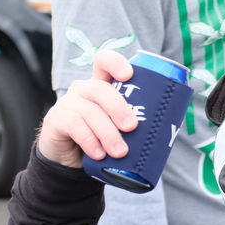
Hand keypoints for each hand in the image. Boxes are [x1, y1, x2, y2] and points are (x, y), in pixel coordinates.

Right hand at [37, 50, 138, 167]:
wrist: (72, 162)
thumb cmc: (102, 140)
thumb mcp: (119, 129)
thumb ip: (135, 123)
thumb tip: (169, 129)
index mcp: (101, 86)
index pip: (103, 62)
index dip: (115, 63)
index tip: (129, 75)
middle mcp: (83, 90)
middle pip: (99, 88)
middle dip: (118, 107)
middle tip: (132, 127)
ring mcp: (67, 103)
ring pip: (89, 111)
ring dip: (107, 132)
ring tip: (120, 151)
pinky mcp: (55, 120)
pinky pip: (73, 124)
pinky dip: (89, 140)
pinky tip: (99, 154)